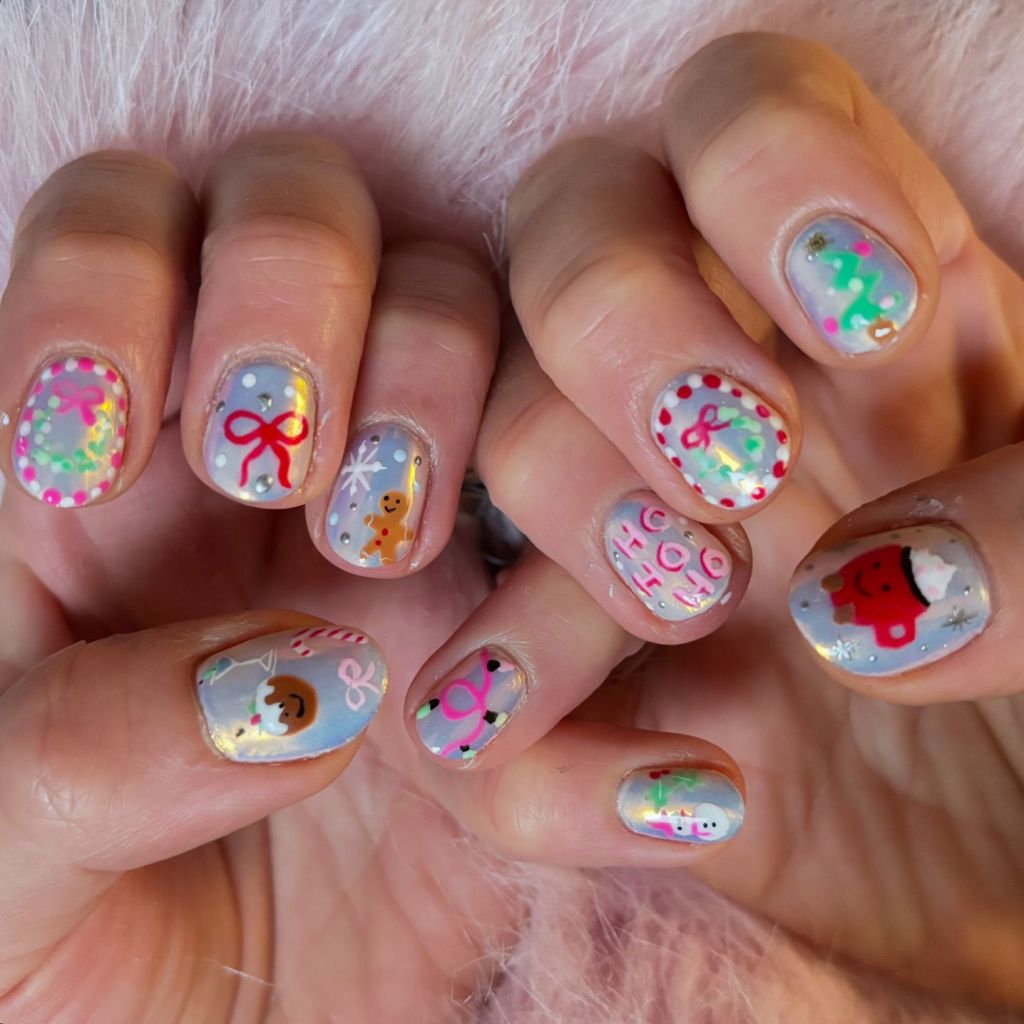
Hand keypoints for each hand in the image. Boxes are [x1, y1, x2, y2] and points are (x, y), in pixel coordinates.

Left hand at [0, 134, 504, 1020]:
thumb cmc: (59, 954)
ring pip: (465, 309)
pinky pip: (581, 500)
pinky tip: (515, 686)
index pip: (114, 234)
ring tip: (399, 562)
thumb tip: (297, 680)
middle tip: (288, 477)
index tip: (110, 445)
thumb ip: (85, 752)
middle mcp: (264, 449)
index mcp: (97, 467)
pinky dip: (585, 563)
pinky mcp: (516, 601)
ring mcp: (405, 510)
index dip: (109, 282)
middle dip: (302, 297)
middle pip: (304, 215)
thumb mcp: (3, 862)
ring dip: (451, 390)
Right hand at [400, 34, 1023, 1004]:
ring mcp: (637, 537)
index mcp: (863, 305)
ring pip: (503, 435)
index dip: (768, 172)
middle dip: (623, 337)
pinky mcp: (594, 696)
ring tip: (703, 613)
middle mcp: (723, 395)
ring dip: (575, 514)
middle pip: (565, 240)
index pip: (739, 114)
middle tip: (740, 473)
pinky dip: (543, 749)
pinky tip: (689, 801)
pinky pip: (479, 697)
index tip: (863, 316)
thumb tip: (843, 599)